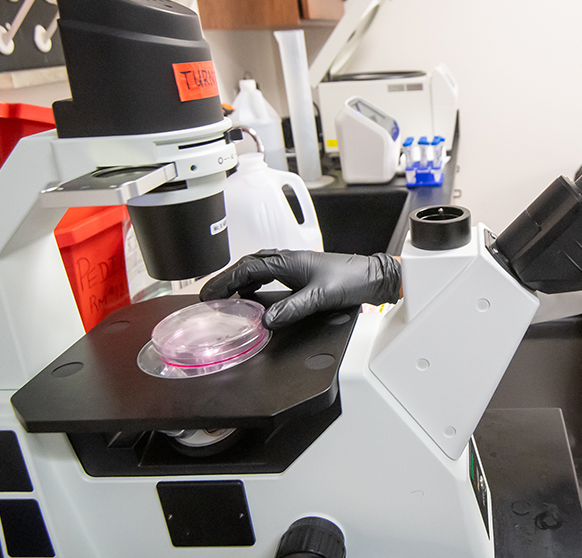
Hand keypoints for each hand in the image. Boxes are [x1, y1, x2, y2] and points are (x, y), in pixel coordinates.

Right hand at [199, 250, 401, 329]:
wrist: (372, 276)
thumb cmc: (350, 279)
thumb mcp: (320, 297)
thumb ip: (292, 308)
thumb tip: (267, 320)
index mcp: (287, 262)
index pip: (246, 269)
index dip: (225, 281)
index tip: (209, 295)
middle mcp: (288, 261)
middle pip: (247, 266)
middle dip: (226, 280)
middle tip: (210, 297)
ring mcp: (293, 266)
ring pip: (257, 269)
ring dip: (239, 281)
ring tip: (226, 296)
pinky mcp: (300, 274)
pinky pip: (268, 275)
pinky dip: (255, 283)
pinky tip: (254, 295)